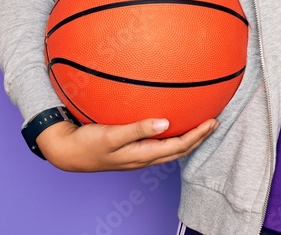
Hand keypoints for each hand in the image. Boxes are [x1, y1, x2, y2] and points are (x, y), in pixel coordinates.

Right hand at [36, 117, 218, 171]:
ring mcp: (137, 156)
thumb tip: (165, 123)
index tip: (212, 122)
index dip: (198, 135)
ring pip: (170, 150)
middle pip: (179, 150)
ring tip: (199, 125)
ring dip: (187, 138)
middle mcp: (143, 157)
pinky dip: (171, 136)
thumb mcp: (112, 135)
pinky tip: (171, 124)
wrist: (66, 152)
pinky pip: (158, 145)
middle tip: (214, 123)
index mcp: (142, 155)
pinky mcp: (131, 150)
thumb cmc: (87, 143)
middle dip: (198, 138)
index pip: (178, 147)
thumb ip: (138, 129)